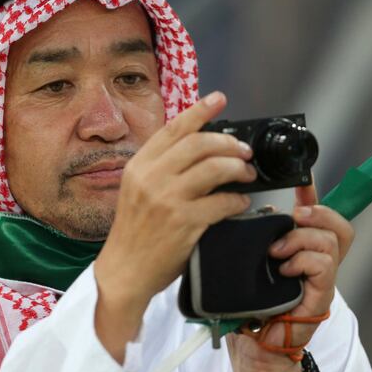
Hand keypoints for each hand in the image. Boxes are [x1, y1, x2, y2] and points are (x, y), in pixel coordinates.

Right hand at [94, 91, 254, 360]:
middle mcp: (151, 178)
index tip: (219, 99)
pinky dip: (238, 200)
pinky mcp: (184, 223)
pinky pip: (222, 202)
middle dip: (228, 142)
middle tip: (244, 150)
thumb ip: (161, 169)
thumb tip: (200, 148)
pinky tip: (240, 202)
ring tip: (246, 174)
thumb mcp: (137, 191)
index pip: (174, 129)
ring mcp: (167, 200)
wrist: (124, 272)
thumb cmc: (134, 233)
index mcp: (139, 166)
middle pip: (199, 144)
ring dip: (238, 168)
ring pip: (214, 168)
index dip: (200, 110)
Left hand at [227, 184, 353, 371]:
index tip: (303, 178)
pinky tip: (284, 269)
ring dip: (301, 239)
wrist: (253, 348)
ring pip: (331, 241)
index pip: (317, 217)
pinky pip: (324, 265)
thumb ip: (255, 239)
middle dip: (320, 212)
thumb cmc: (249, 309)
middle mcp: (317, 264)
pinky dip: (303, 260)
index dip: (313, 194)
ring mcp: (322, 280)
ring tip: (277, 252)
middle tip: (295, 215)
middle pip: (340, 226)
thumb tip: (256, 212)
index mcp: (300, 252)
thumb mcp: (247, 264)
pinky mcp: (321, 296)